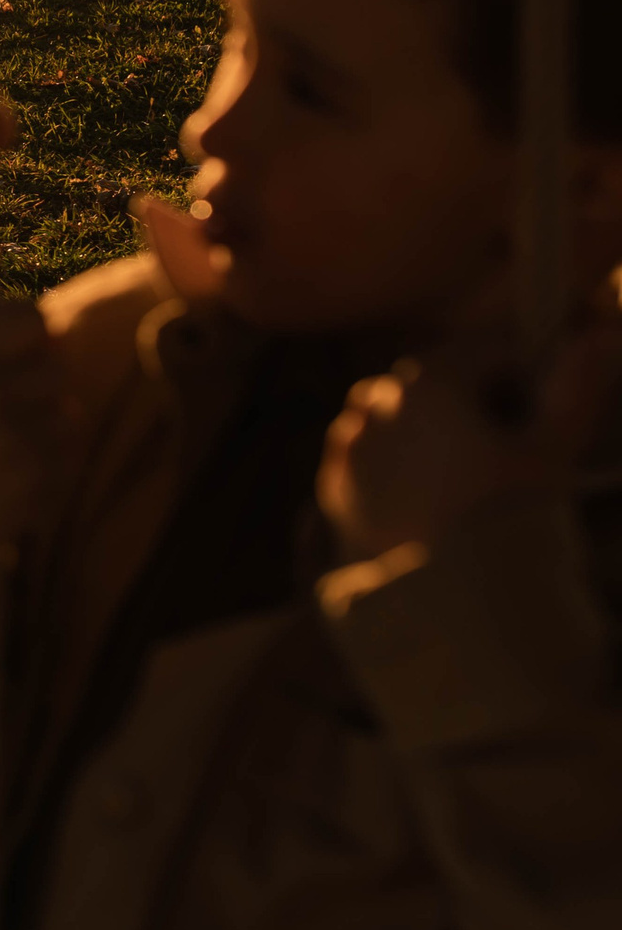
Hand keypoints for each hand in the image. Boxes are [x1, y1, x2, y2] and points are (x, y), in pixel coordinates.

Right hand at [0, 301, 67, 648]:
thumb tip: (57, 332)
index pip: (32, 318)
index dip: (37, 339)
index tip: (24, 359)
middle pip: (58, 371)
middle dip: (40, 395)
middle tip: (4, 423)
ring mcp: (11, 438)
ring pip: (69, 420)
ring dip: (46, 438)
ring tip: (1, 459)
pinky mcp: (31, 483)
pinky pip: (66, 465)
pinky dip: (45, 478)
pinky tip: (2, 489)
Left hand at [319, 329, 617, 561]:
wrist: (445, 594)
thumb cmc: (509, 513)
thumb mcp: (551, 449)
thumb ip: (576, 387)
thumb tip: (602, 334)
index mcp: (432, 377)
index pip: (492, 352)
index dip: (529, 377)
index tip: (547, 414)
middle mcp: (379, 400)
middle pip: (441, 382)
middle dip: (476, 401)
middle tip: (511, 449)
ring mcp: (350, 443)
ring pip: (397, 415)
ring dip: (429, 428)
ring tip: (469, 474)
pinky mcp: (335, 485)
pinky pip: (366, 456)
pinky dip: (393, 463)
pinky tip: (427, 494)